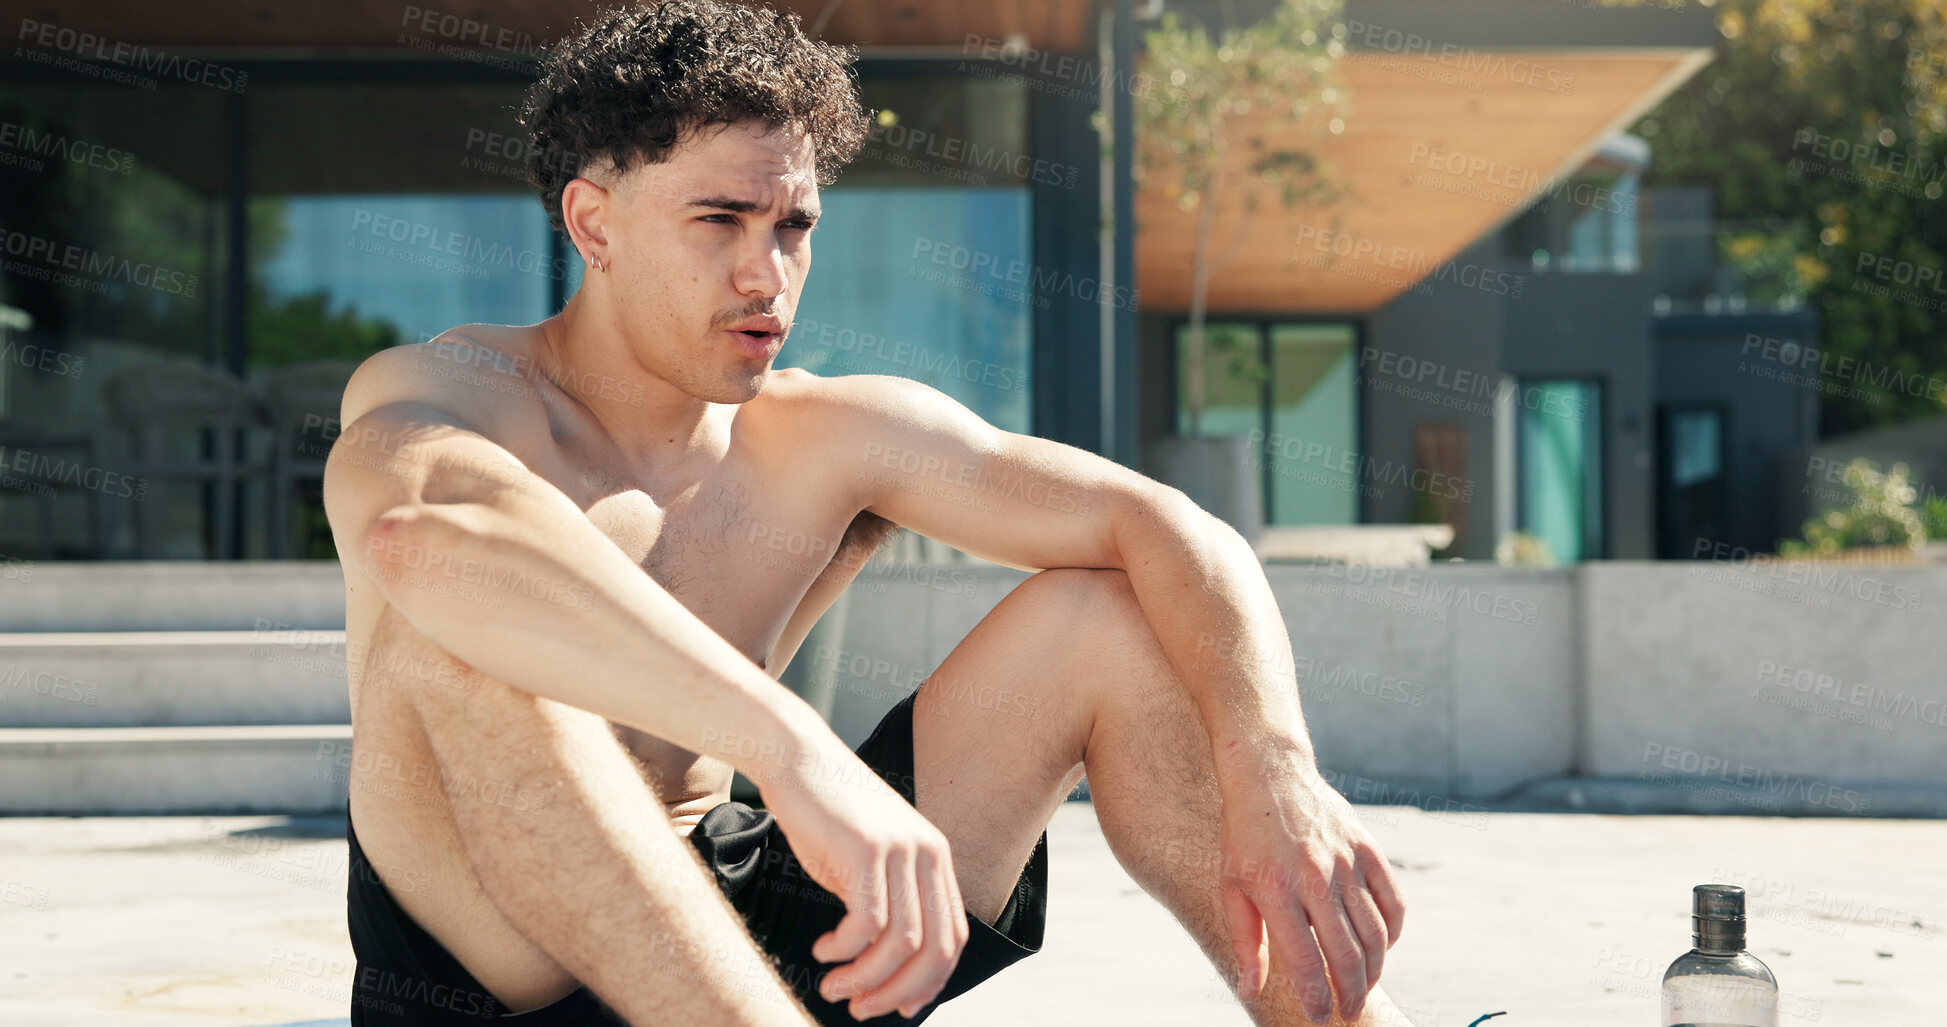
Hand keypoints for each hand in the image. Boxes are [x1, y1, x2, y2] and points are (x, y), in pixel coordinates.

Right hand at [755, 741, 968, 1020]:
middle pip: (935, 949)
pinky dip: (844, 950)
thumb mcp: (870, 861)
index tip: (899, 1007)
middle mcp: (928, 854)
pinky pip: (866, 923)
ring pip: (901, 944)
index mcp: (936, 858)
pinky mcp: (865, 849)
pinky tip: (823, 951)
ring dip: (864, 979)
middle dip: (899, 992)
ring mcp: (900, 849)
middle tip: (861, 1009)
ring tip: (833, 987)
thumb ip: (888, 901)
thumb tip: (888, 967)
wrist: (798, 758)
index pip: (953, 937)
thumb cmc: (827, 816)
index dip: (930, 982)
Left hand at [1217, 762, 1404, 1022]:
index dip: (1316, 998)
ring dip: (1372, 971)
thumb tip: (1250, 990)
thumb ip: (1244, 941)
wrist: (1271, 774)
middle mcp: (1314, 877)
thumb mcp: (1231, 886)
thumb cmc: (1245, 836)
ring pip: (1374, 934)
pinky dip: (1391, 935)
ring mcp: (1346, 862)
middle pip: (1346, 954)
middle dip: (1350, 994)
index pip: (1305, 960)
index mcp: (1275, 889)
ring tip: (1362, 988)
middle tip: (1347, 1013)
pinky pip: (1392, 904)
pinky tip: (1379, 949)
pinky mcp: (1369, 850)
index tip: (1321, 1019)